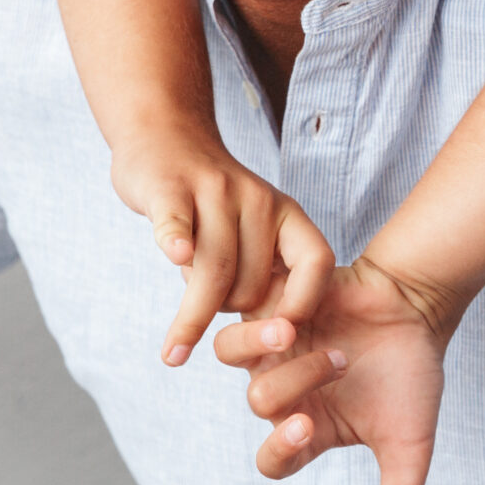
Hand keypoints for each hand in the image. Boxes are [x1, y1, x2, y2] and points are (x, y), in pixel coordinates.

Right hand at [113, 130, 333, 367]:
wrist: (166, 137)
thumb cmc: (212, 203)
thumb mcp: (254, 230)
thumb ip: (264, 274)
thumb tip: (271, 341)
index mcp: (286, 213)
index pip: (317, 262)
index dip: (304, 303)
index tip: (282, 336)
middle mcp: (257, 199)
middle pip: (250, 284)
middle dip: (227, 309)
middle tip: (208, 302)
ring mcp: (213, 190)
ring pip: (213, 270)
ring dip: (193, 315)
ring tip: (177, 348)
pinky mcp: (170, 188)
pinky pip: (178, 221)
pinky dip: (177, 240)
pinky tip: (176, 256)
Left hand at [213, 254, 448, 484]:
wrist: (414, 302)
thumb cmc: (410, 373)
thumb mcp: (408, 443)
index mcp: (310, 430)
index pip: (272, 459)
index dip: (279, 448)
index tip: (307, 426)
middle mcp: (284, 391)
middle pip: (258, 402)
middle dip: (295, 381)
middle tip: (338, 361)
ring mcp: (272, 347)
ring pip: (232, 356)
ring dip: (261, 346)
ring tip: (294, 331)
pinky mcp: (270, 304)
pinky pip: (236, 310)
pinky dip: (261, 310)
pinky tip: (297, 306)